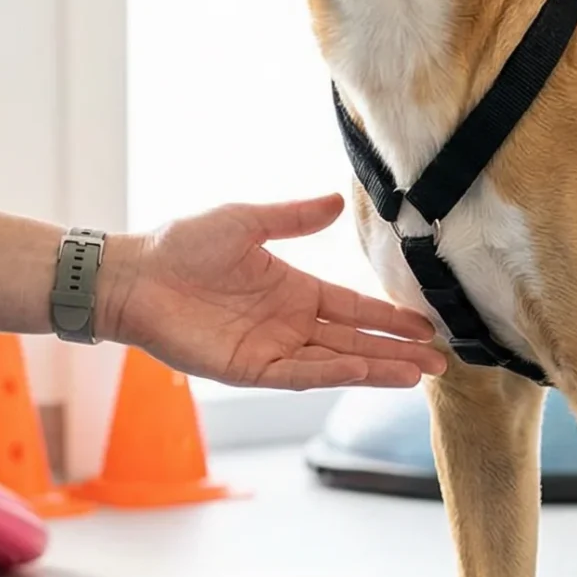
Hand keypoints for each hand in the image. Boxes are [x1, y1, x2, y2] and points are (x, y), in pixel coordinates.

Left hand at [99, 195, 446, 388]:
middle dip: (398, 351)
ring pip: (336, 361)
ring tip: (417, 374)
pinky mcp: (248, 368)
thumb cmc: (182, 244)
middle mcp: (289, 324)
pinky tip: (363, 369)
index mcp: (294, 290)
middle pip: (355, 340)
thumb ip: (293, 218)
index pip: (354, 309)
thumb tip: (338, 202)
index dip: (391, 318)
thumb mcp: (246, 221)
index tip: (427, 325)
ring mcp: (271, 349)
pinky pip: (299, 372)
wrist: (135, 274)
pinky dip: (332, 371)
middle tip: (441, 362)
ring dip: (376, 368)